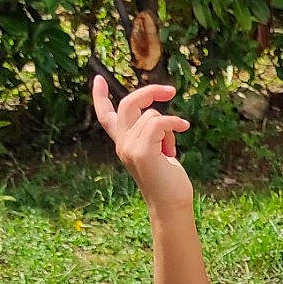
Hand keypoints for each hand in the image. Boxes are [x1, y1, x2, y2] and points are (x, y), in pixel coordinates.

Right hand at [92, 76, 191, 213]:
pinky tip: (184, 128)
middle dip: (149, 92)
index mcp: (124, 144)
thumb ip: (151, 133)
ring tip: (172, 148)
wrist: (171, 204)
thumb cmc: (169, 180)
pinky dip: (174, 123)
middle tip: (171, 91)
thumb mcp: (157, 151)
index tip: (98, 79)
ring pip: (150, 115)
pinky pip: (159, 121)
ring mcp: (130, 148)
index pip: (106, 117)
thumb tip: (154, 113)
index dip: (100, 97)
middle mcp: (122, 145)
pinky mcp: (141, 151)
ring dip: (170, 125)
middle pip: (127, 104)